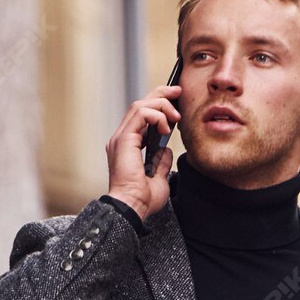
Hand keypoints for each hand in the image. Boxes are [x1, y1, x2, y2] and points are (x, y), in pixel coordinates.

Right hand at [105, 79, 183, 221]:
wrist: (132, 207)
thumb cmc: (142, 199)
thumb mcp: (159, 177)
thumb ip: (161, 161)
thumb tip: (166, 150)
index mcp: (128, 146)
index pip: (142, 116)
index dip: (159, 105)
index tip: (176, 104)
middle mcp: (122, 139)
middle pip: (140, 104)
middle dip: (161, 94)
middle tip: (178, 92)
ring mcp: (121, 138)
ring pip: (140, 105)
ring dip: (161, 105)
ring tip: (175, 116)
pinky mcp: (124, 139)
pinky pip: (141, 114)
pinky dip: (157, 116)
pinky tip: (167, 128)